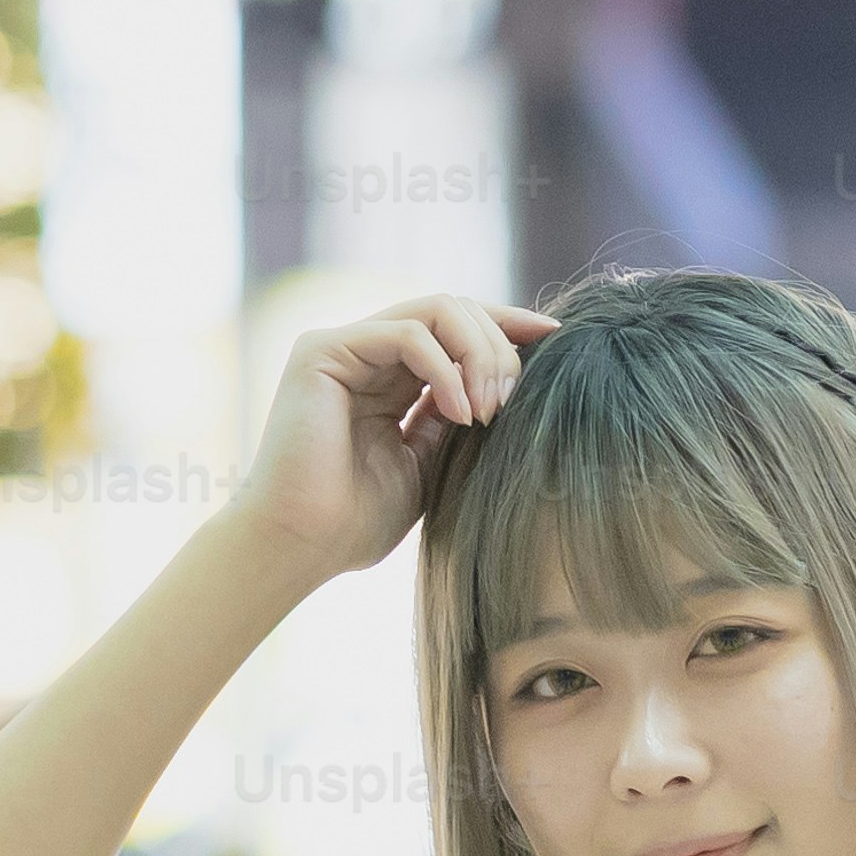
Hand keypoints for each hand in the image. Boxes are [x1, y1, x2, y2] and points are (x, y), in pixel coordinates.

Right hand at [229, 293, 560, 578]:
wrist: (300, 546)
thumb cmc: (355, 521)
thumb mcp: (428, 466)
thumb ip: (456, 419)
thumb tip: (507, 383)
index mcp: (390, 377)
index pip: (456, 329)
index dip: (507, 328)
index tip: (555, 340)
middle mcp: (366, 352)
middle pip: (454, 310)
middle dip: (499, 347)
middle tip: (512, 402)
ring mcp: (344, 346)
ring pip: (436, 309)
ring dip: (478, 354)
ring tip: (490, 409)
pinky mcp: (323, 349)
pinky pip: (406, 332)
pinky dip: (445, 368)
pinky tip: (462, 413)